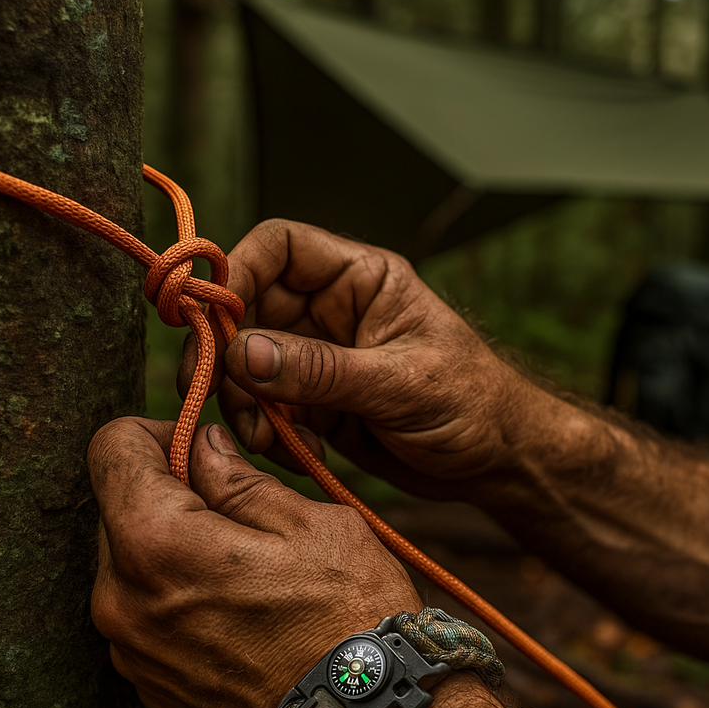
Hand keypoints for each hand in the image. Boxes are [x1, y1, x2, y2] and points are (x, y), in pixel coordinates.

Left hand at [87, 417, 421, 707]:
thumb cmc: (346, 614)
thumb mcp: (307, 522)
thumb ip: (238, 477)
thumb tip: (201, 444)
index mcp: (159, 544)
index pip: (112, 449)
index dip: (158, 431)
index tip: (199, 445)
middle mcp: (122, 599)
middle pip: (117, 503)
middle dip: (168, 488)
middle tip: (234, 504)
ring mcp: (129, 647)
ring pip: (129, 556)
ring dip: (171, 540)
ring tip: (240, 559)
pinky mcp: (144, 677)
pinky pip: (140, 606)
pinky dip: (172, 588)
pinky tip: (232, 601)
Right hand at [192, 220, 524, 498]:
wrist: (495, 460)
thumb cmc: (473, 403)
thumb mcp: (403, 383)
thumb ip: (323, 370)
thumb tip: (244, 353)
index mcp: (361, 280)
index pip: (280, 247)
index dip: (238, 269)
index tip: (213, 316)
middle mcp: (331, 312)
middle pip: (248, 309)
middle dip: (227, 353)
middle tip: (217, 391)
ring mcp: (318, 358)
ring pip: (247, 364)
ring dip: (243, 401)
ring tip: (269, 438)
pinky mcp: (314, 402)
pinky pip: (265, 408)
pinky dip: (265, 431)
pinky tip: (296, 450)